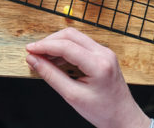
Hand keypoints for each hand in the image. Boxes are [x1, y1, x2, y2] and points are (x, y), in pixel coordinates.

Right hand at [26, 28, 149, 127]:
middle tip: (34, 52)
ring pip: (75, 37)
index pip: (65, 46)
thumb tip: (33, 60)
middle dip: (49, 41)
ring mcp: (105, 53)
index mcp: (99, 64)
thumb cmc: (103, 111)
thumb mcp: (72, 95)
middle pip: (70, 35)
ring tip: (42, 57)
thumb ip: (51, 75)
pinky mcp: (103, 55)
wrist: (123, 118)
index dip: (44, 46)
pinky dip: (65, 48)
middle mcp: (104, 54)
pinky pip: (80, 44)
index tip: (29, 50)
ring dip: (56, 44)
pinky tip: (55, 60)